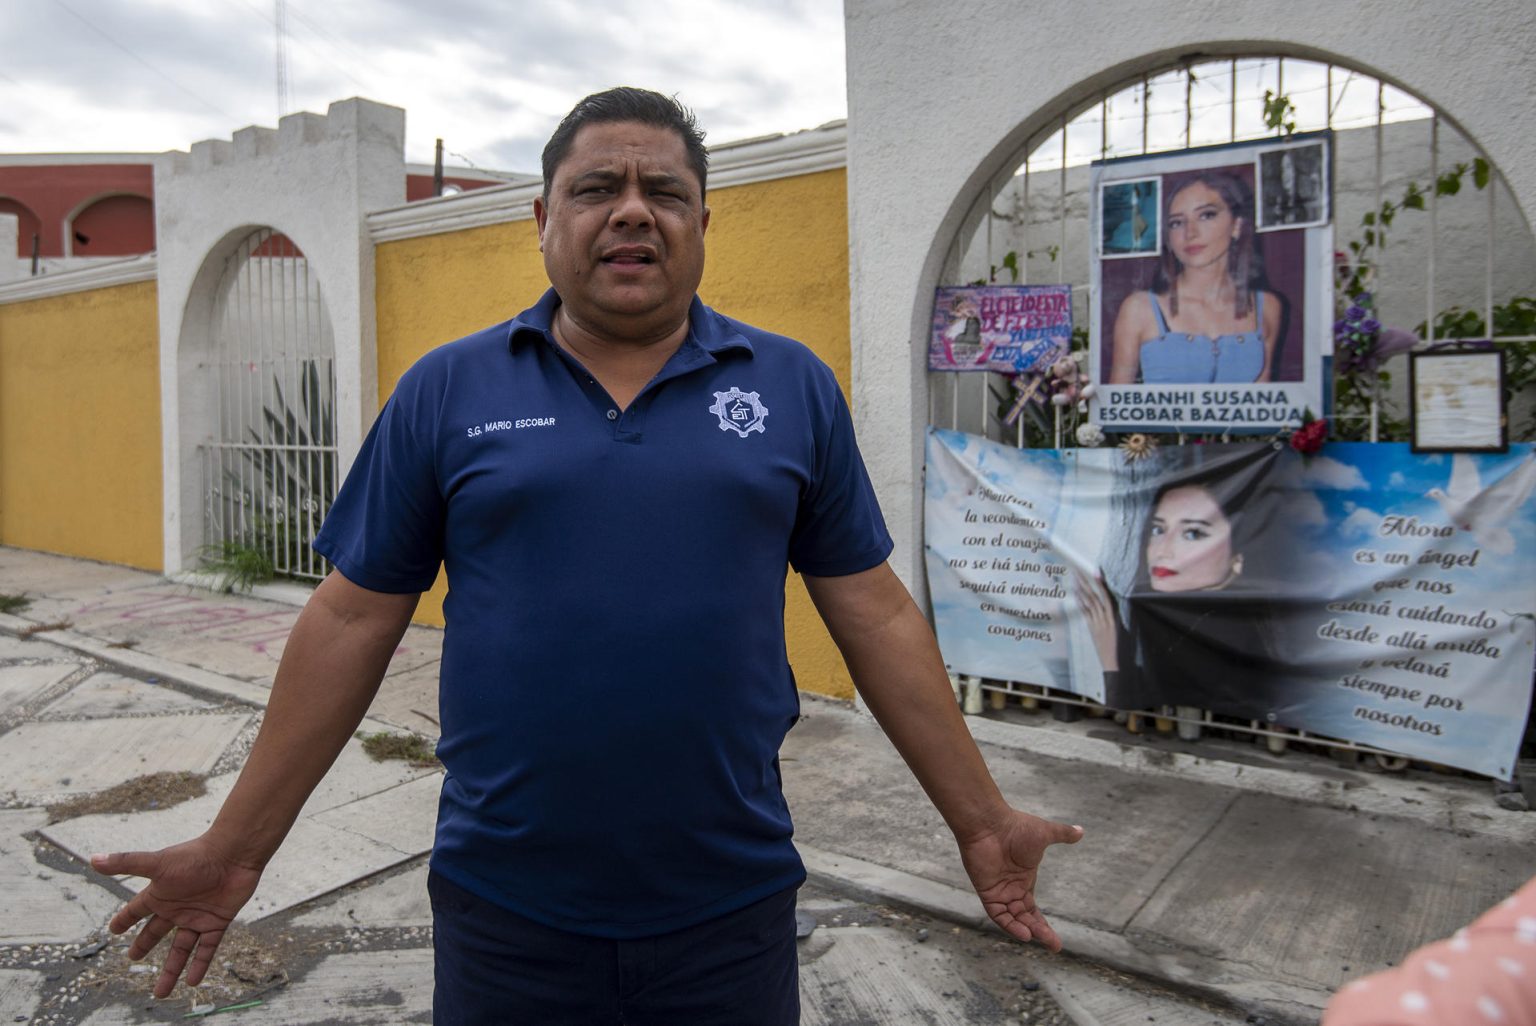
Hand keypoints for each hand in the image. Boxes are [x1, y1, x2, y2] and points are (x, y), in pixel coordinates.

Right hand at [91, 838, 264, 997]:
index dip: (124, 919)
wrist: (234, 855)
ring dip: (171, 969)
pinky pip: (207, 948)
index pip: (136, 910)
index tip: (113, 929)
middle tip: (133, 957)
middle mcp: (177, 908)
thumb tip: (93, 859)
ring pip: (181, 949)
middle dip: (144, 944)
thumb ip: (126, 863)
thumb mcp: (157, 863)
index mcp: (160, 894)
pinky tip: (192, 982)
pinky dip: (199, 965)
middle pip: (156, 931)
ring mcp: (197, 916)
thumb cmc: (195, 857)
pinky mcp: (217, 922)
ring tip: (160, 993)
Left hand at [957, 810, 1082, 950]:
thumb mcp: (1045, 833)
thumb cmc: (1015, 827)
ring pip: (1014, 919)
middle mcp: (1011, 889)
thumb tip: (1081, 831)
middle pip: (1025, 918)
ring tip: (1043, 939)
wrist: (990, 824)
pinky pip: (998, 915)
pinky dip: (1009, 925)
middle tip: (1055, 946)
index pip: (1032, 910)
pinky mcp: (987, 892)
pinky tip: (1024, 934)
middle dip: (1040, 932)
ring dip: (1027, 931)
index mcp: (1024, 879)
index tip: (1056, 941)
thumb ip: (1062, 835)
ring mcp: (999, 891)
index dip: (1042, 925)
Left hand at [1072, 568, 1120, 670]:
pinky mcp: (1092, 629)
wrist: (1114, 662)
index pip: (1107, 596)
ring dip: (1081, 590)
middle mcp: (1106, 618)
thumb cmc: (1119, 646)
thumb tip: (1107, 604)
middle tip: (1079, 571)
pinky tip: (1077, 595)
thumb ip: (1113, 616)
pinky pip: (1086, 613)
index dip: (1101, 584)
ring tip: (1075, 579)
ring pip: (1090, 603)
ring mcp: (1098, 623)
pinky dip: (1081, 603)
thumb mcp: (1119, 628)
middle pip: (1095, 596)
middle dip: (1087, 583)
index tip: (1096, 573)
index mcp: (1114, 617)